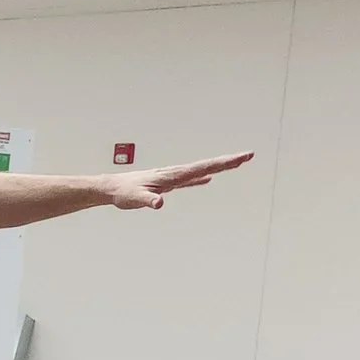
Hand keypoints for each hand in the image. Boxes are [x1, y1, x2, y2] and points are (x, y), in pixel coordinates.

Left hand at [106, 152, 252, 209]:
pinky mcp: (166, 184)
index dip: (223, 163)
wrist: (111, 188)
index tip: (241, 158)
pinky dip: (201, 178)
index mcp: (172, 175)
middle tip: (249, 155)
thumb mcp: (135, 199)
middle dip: (228, 161)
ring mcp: (172, 177)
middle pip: (206, 165)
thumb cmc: (123, 193)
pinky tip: (208, 179)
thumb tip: (159, 204)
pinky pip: (189, 180)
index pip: (203, 167)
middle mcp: (175, 173)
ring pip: (200, 170)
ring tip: (235, 163)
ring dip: (218, 167)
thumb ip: (148, 201)